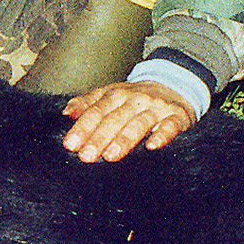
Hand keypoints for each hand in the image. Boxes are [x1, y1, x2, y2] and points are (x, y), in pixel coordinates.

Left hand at [61, 80, 196, 162]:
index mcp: (116, 94)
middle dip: (99, 138)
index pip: (97, 111)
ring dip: (124, 139)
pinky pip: (170, 126)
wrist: (174, 86)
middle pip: (115, 119)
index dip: (83, 128)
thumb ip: (88, 103)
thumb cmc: (135, 98)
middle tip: (86, 156)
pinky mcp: (177, 117)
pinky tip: (152, 146)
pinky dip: (162, 135)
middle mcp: (135, 99)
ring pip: (139, 123)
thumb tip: (67, 112)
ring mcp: (157, 108)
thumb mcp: (110, 95)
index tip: (71, 144)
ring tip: (111, 156)